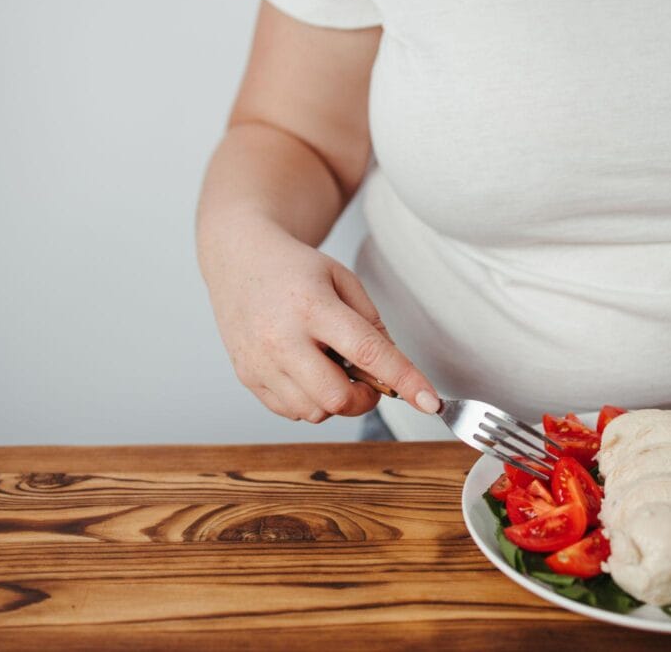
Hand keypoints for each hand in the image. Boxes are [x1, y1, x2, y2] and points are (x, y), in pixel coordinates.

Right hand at [205, 222, 439, 422]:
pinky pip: (292, 412)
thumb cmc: (296, 269)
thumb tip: (392, 372)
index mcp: (312, 306)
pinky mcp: (247, 377)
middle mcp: (281, 338)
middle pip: (337, 397)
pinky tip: (307, 371)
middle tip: (366, 378)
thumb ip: (372, 324)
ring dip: (335, 400)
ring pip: (314, 412)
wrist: (240, 258)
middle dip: (364, 398)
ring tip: (327, 364)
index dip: (404, 380)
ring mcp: (260, 362)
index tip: (430, 402)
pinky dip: (310, 401)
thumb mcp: (343, 279)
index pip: (367, 352)